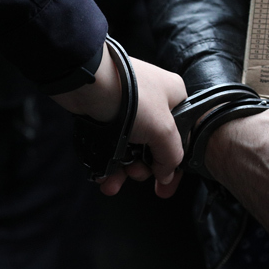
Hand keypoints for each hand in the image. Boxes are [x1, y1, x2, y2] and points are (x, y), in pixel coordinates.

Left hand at [50, 43, 186, 197]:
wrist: (87, 82)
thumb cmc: (130, 96)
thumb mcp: (163, 129)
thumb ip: (170, 156)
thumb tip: (167, 174)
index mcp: (175, 98)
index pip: (181, 138)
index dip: (174, 166)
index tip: (165, 186)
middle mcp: (154, 103)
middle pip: (154, 147)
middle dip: (143, 168)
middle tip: (135, 173)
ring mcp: (128, 109)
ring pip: (131, 149)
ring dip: (123, 170)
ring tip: (114, 180)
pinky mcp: (106, 115)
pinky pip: (112, 145)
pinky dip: (109, 162)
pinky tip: (103, 176)